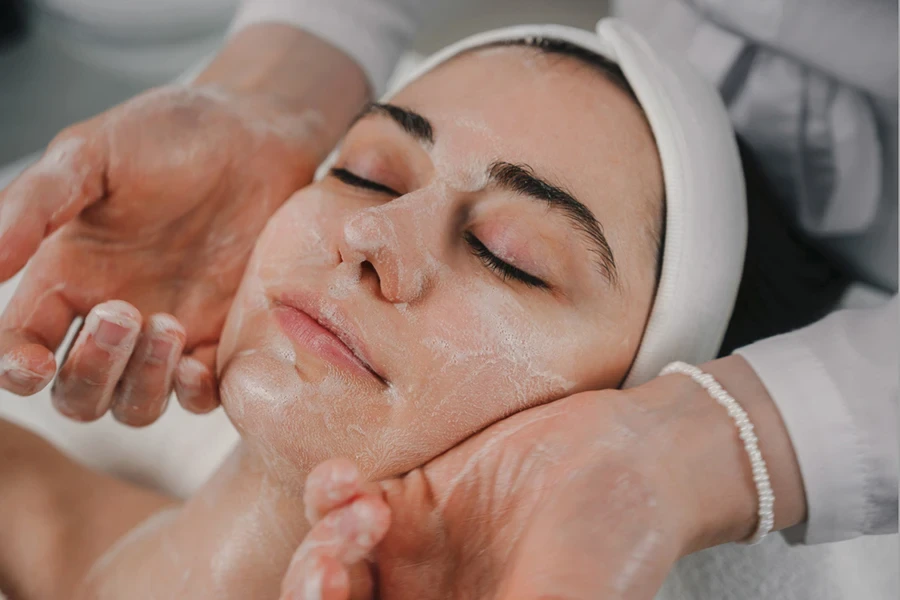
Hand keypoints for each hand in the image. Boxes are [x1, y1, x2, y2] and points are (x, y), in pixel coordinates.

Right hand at [0, 24, 368, 425]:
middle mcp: (115, 316)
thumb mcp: (92, 156)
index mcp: (67, 277)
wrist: (255, 135)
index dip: (17, 367)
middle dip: (90, 373)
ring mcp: (172, 332)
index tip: (33, 364)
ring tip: (169, 325)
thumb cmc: (169, 136)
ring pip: (137, 404)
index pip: (22, 344)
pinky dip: (194, 394)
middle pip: (79, 392)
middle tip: (124, 313)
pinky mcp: (226, 336)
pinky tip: (200, 363)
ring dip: (142, 384)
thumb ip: (35, 206)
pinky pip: (202, 395)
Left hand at [281, 356, 805, 599]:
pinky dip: (331, 497)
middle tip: (330, 571)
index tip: (335, 597)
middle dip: (314, 595)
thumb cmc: (612, 545)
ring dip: (325, 545)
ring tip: (365, 514)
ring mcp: (410, 560)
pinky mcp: (409, 502)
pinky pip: (339, 506)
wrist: (630, 455)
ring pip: (325, 567)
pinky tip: (353, 479)